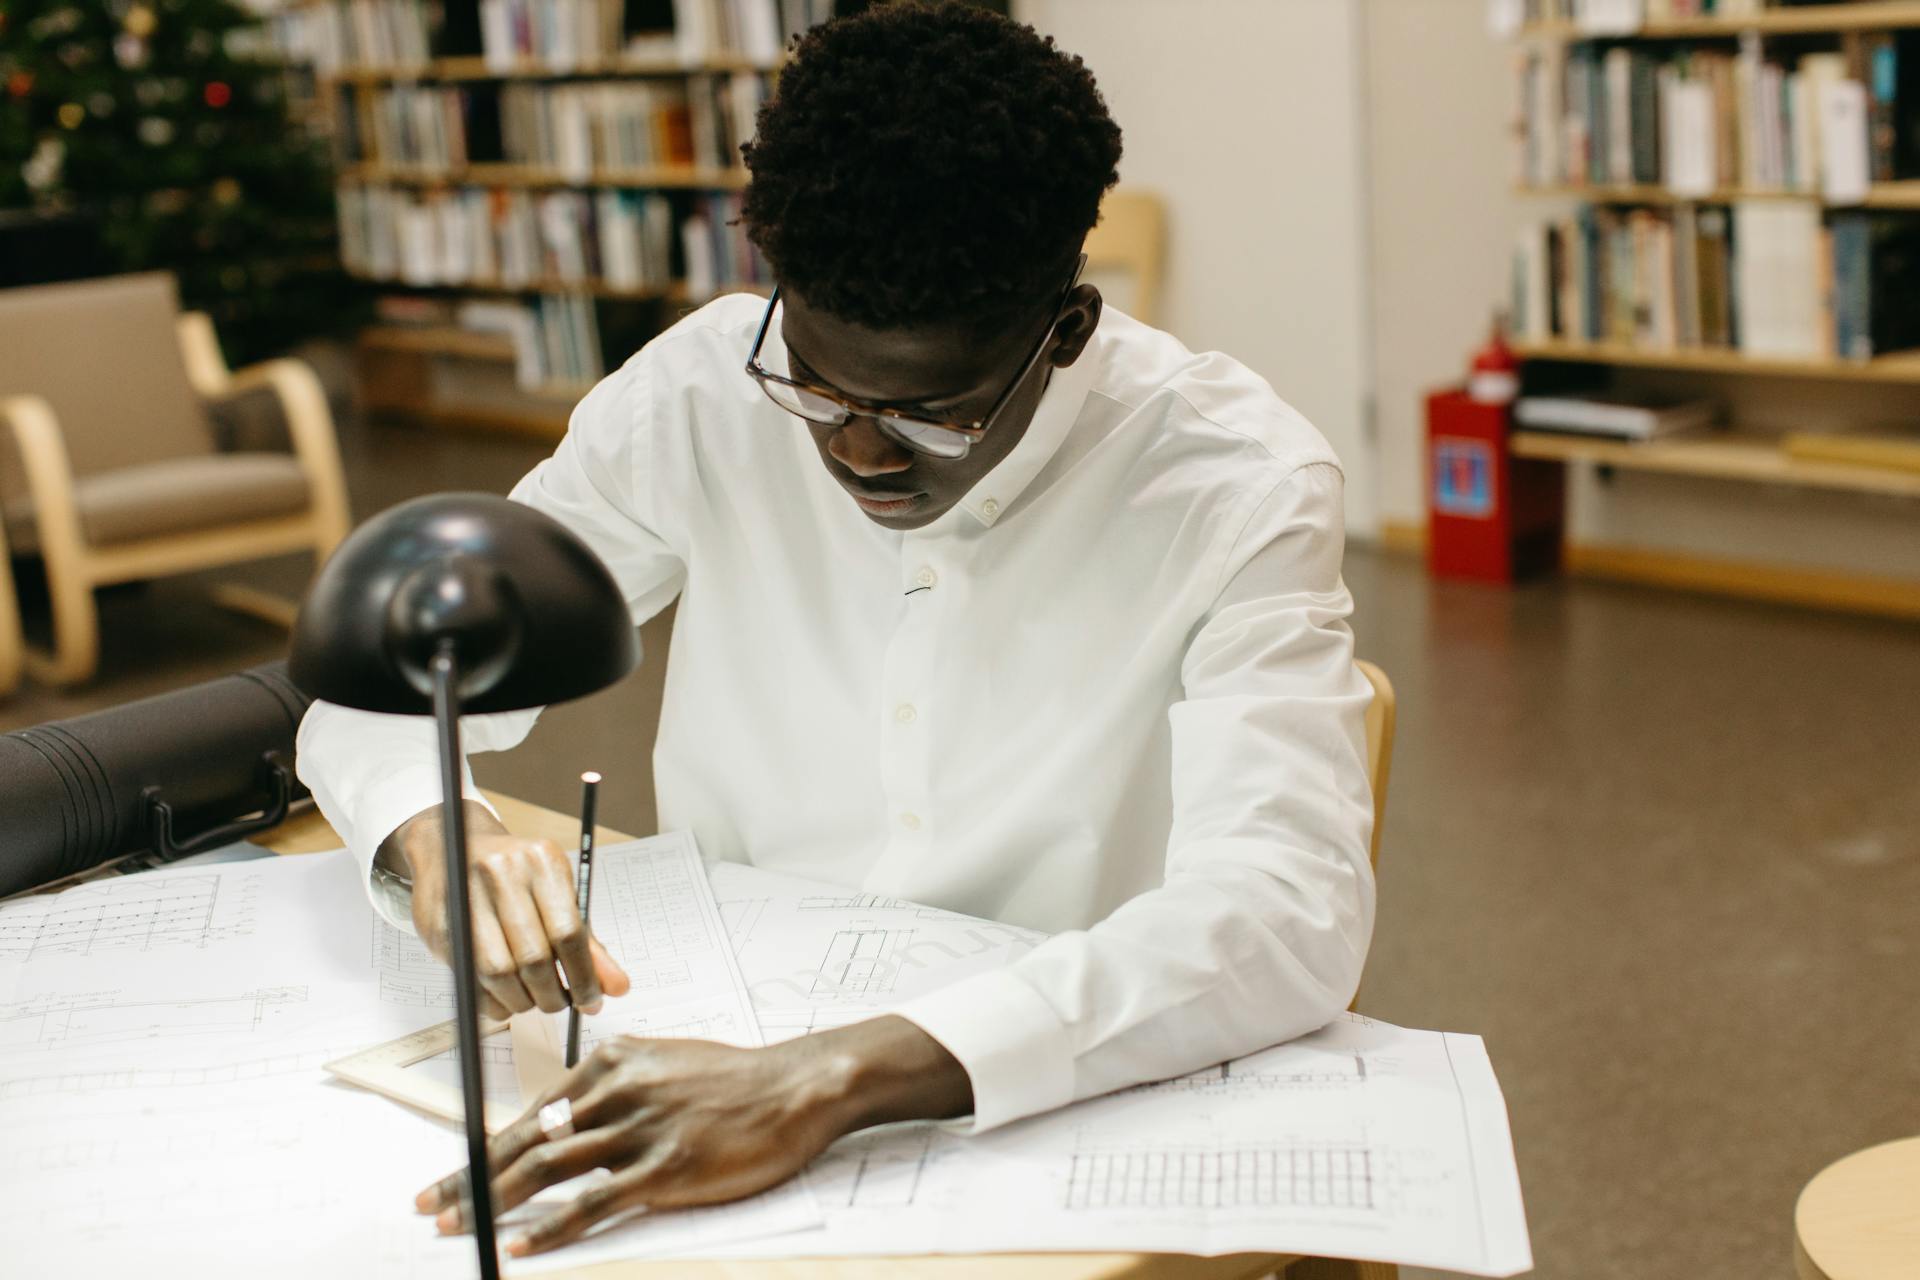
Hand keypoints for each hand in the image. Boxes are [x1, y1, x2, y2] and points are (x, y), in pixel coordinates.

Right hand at [384, 802, 630, 1020]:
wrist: (452, 846)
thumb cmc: (515, 878)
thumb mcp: (557, 897)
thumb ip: (588, 944)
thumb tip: (616, 987)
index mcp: (543, 862)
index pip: (569, 932)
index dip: (583, 977)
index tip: (591, 1001)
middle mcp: (503, 874)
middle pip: (533, 957)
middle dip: (552, 994)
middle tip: (560, 1004)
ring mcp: (466, 896)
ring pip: (499, 972)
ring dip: (521, 1001)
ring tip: (533, 1000)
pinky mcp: (439, 923)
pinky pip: (470, 977)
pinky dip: (492, 1001)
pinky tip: (504, 997)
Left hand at [415, 1016, 972, 1257]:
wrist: (796, 1086)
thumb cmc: (734, 1079)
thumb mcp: (663, 1060)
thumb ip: (613, 1082)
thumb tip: (563, 1112)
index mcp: (612, 1062)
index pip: (531, 1112)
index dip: (482, 1147)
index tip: (449, 1172)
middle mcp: (618, 1090)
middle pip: (527, 1140)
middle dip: (471, 1176)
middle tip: (430, 1205)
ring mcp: (641, 1129)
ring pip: (549, 1169)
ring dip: (495, 1201)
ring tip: (459, 1226)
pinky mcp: (667, 1168)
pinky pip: (594, 1202)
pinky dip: (553, 1226)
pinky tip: (524, 1243)